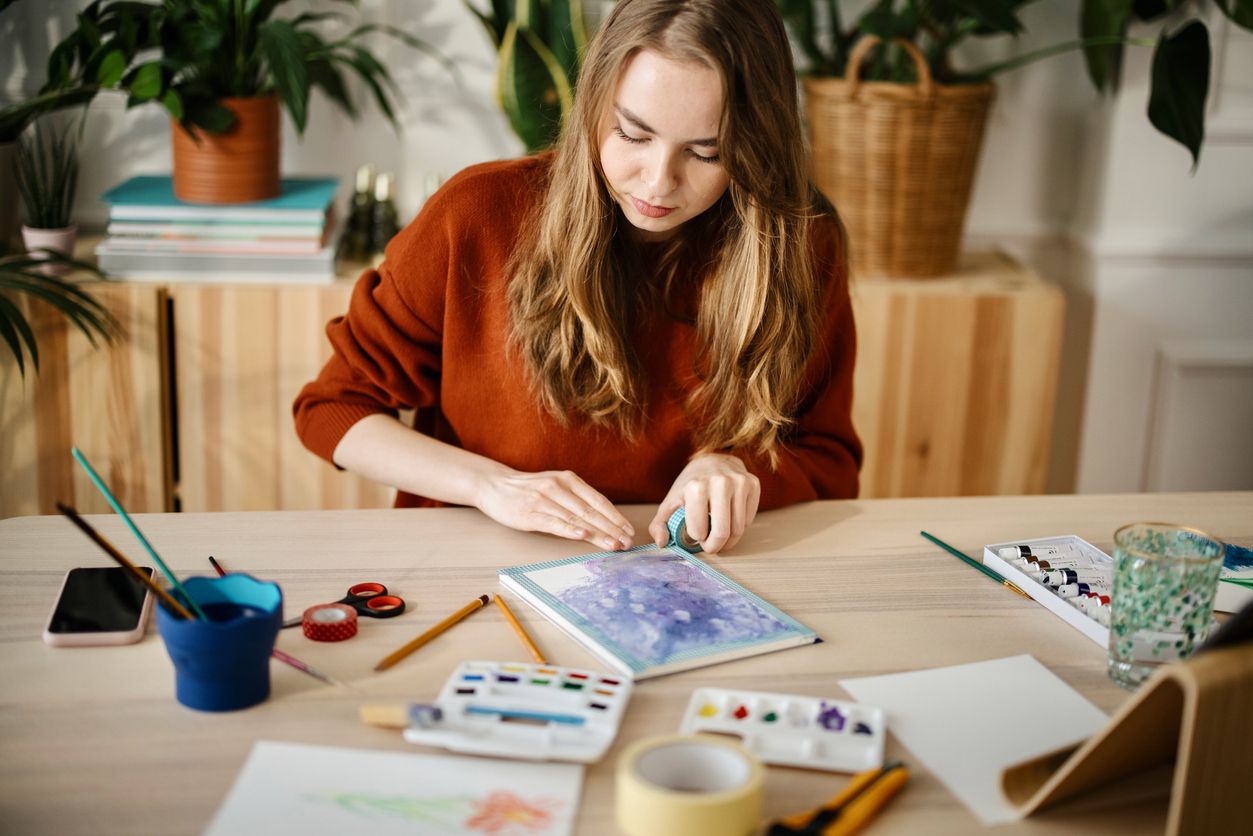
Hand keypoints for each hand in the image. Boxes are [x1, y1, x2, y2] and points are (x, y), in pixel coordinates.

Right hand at [474, 469, 634, 550]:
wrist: (494, 485)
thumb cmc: (529, 489)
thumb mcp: (555, 486)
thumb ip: (576, 498)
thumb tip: (603, 519)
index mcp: (568, 479)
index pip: (598, 500)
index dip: (615, 516)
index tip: (629, 531)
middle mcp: (558, 487)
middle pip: (590, 511)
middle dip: (612, 528)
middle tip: (627, 542)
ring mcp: (544, 499)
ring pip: (576, 519)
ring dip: (597, 533)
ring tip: (613, 545)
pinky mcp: (530, 513)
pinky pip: (554, 523)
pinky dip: (569, 530)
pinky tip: (583, 536)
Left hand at [649, 453, 759, 553]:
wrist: (711, 460)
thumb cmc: (690, 485)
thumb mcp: (670, 503)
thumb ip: (659, 525)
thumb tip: (661, 542)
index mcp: (696, 487)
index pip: (699, 531)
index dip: (697, 539)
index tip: (696, 537)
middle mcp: (720, 482)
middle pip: (722, 532)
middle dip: (714, 546)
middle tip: (710, 545)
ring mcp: (739, 482)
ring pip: (738, 529)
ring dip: (728, 539)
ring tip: (719, 533)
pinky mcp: (753, 484)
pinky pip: (749, 520)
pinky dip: (739, 526)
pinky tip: (730, 518)